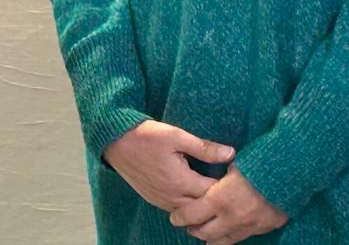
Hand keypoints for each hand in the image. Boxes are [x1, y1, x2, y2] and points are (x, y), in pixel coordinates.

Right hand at [102, 120, 233, 212]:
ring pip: (190, 212)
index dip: (227, 187)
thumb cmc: (145, 136)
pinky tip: (192, 193)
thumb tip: (231, 153)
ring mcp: (162, 201)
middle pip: (203, 208)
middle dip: (216, 200)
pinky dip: (188, 204)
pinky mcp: (154, 200)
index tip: (234, 177)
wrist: (114, 142)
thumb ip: (204, 148)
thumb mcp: (176, 136)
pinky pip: (176, 209)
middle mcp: (172, 197)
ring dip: (201, 204)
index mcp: (181, 181)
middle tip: (227, 187)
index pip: (213, 193)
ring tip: (212, 192)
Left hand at [170, 168, 286, 243]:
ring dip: (212, 238)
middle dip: (195, 231)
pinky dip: (232, 235)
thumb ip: (216, 172)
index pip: (192, 215)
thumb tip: (203, 169)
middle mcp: (232, 217)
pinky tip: (228, 231)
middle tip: (189, 226)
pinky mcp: (263, 228)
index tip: (175, 218)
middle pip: (206, 233)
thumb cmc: (258, 163)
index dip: (180, 217)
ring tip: (206, 235)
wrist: (290, 174)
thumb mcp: (231, 164)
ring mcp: (249, 225)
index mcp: (219, 200)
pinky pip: (242, 237)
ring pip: (224, 241)